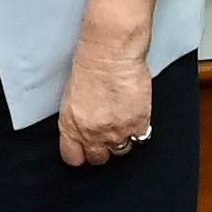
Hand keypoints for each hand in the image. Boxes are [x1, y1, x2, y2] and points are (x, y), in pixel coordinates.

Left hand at [59, 35, 153, 167]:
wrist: (111, 53)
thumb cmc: (90, 65)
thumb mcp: (71, 97)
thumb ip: (76, 119)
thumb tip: (83, 130)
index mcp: (70, 126)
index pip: (72, 157)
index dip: (80, 154)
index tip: (85, 150)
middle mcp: (92, 133)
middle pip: (98, 158)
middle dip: (102, 148)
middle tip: (106, 133)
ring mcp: (116, 132)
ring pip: (121, 151)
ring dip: (121, 140)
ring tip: (121, 122)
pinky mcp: (137, 124)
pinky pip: (141, 138)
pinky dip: (139, 129)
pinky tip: (135, 115)